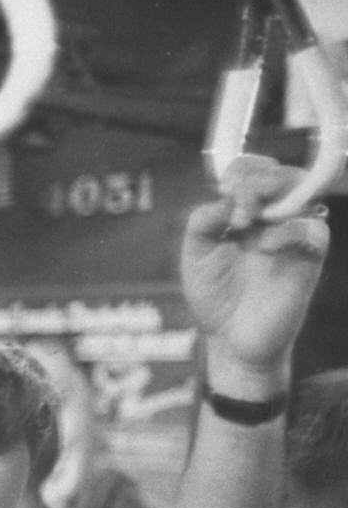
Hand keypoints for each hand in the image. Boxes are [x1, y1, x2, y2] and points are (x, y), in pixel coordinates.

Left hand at [180, 156, 329, 387]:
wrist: (229, 338)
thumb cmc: (215, 295)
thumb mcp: (195, 254)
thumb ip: (202, 222)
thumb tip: (222, 201)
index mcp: (248, 210)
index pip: (256, 169)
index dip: (242, 169)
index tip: (223, 189)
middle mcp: (275, 217)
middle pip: (283, 173)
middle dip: (255, 182)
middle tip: (234, 212)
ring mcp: (294, 235)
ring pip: (303, 192)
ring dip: (271, 197)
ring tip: (243, 222)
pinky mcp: (309, 259)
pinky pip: (312, 231)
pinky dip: (288, 231)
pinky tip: (264, 246)